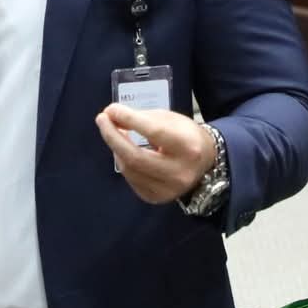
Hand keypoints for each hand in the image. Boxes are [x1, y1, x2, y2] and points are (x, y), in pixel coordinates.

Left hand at [95, 104, 215, 204]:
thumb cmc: (186, 135)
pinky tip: (123, 152)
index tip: (111, 109)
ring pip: (130, 169)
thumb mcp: (170, 119)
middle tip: (101, 119)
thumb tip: (111, 116)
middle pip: (136, 157)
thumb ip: (142, 117)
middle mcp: (180, 172)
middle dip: (113, 137)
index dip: (129, 119)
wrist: (206, 162)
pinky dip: (123, 162)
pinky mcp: (157, 198)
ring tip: (113, 133)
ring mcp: (168, 190)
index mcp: (188, 147)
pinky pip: (131, 179)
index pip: (154, 132)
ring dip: (116, 149)